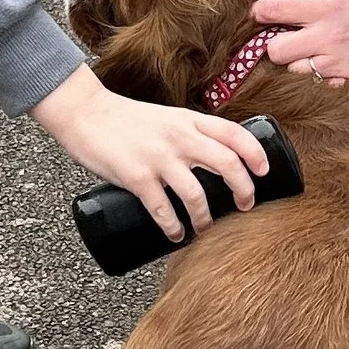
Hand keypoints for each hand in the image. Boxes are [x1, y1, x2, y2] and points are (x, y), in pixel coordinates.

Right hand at [30, 65, 269, 241]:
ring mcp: (158, 158)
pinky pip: (163, 210)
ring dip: (206, 219)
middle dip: (243, 190)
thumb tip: (211, 163)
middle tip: (246, 206)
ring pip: (197, 194)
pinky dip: (174, 227)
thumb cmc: (124, 119)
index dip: (255, 153)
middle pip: (226, 164)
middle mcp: (179, 137)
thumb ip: (188, 134)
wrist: (84, 113)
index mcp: (188, 120)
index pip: (234, 133)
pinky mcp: (137, 177)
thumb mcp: (166, 118)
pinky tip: (176, 235)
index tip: (264, 172)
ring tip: (205, 229)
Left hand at [251, 0, 348, 90]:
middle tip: (288, 44)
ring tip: (318, 58)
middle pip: (275, 50)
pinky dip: (326, 81)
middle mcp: (330, 35)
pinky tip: (338, 71)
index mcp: (329, 5)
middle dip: (276, 47)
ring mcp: (342, 63)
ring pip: (296, 73)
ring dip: (300, 66)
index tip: (260, 17)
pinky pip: (324, 87)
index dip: (260, 13)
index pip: (273, 10)